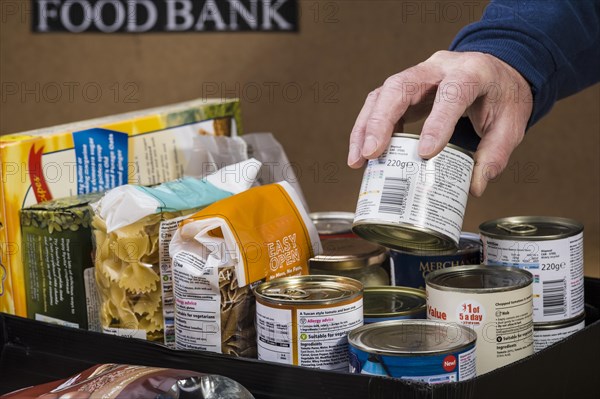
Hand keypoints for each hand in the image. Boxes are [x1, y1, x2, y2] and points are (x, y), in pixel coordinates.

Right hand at [347, 50, 532, 196]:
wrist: (495, 71)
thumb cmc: (501, 96)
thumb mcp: (511, 124)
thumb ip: (494, 154)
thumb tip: (473, 187)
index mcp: (471, 73)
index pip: (452, 93)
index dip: (436, 122)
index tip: (425, 154)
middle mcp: (438, 68)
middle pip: (400, 86)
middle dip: (381, 121)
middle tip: (371, 153)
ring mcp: (417, 75)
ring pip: (382, 94)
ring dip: (365, 128)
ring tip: (358, 159)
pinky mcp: (404, 89)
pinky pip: (378, 104)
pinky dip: (367, 130)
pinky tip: (364, 154)